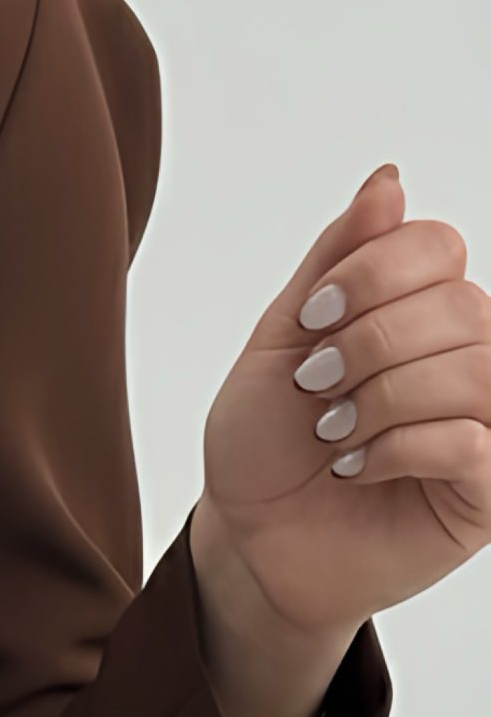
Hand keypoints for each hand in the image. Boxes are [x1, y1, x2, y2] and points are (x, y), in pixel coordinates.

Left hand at [198, 162, 490, 648]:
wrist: (248, 536)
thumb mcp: (283, 333)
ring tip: (334, 431)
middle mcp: (466, 361)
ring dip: (380, 398)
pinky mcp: (485, 494)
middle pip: (460, 307)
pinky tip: (358, 466)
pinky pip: (473, 443)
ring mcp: (484, 427)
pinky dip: (400, 447)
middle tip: (316, 385)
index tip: (311, 318)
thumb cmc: (266, 439)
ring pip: (473, 371)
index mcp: (421, 313)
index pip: (439, 246)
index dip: (369, 274)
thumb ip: (339, 256)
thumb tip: (389, 180)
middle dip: (368, 342)